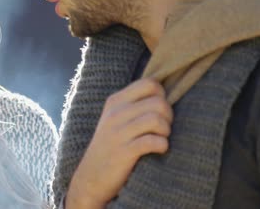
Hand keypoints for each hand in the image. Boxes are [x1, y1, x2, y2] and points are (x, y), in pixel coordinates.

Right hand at [66, 78, 172, 208]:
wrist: (91, 177)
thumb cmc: (110, 146)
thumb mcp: (114, 119)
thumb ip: (133, 104)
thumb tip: (163, 93)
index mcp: (115, 101)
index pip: (149, 83)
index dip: (162, 95)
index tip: (158, 110)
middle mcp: (115, 113)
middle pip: (158, 101)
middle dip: (168, 116)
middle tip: (163, 128)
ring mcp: (118, 133)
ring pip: (156, 119)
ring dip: (166, 131)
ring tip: (161, 138)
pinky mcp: (124, 152)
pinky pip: (153, 141)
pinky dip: (162, 145)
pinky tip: (158, 150)